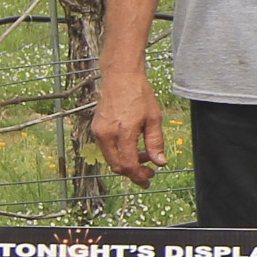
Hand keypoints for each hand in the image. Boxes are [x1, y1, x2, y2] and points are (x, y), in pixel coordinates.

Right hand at [93, 61, 166, 187]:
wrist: (121, 76)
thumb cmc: (140, 94)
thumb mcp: (154, 118)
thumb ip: (156, 142)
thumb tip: (160, 163)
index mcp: (123, 132)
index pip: (128, 164)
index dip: (139, 176)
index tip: (148, 180)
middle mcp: (106, 134)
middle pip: (117, 165)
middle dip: (133, 172)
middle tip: (149, 172)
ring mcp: (98, 131)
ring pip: (111, 158)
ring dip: (127, 163)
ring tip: (145, 156)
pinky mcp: (96, 128)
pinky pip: (107, 148)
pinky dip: (119, 153)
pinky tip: (133, 147)